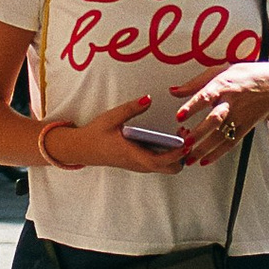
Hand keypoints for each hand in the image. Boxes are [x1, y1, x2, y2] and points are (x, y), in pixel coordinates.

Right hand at [41, 93, 179, 171]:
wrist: (82, 149)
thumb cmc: (96, 134)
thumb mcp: (111, 118)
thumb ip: (130, 108)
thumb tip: (148, 98)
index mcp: (131, 154)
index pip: (158, 161)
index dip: (175, 154)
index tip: (186, 141)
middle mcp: (138, 164)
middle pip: (169, 169)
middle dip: (182, 155)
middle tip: (185, 135)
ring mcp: (139, 165)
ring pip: (166, 167)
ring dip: (177, 154)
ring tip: (179, 134)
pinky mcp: (138, 163)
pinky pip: (159, 163)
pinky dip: (169, 154)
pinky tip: (170, 138)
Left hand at [172, 62, 268, 164]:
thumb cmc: (244, 76)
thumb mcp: (219, 71)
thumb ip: (195, 83)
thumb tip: (173, 91)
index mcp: (223, 85)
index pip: (205, 96)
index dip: (192, 106)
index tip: (179, 116)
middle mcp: (231, 102)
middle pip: (214, 119)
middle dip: (199, 133)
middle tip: (184, 143)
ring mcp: (239, 116)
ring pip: (220, 136)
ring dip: (204, 149)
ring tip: (189, 158)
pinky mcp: (245, 127)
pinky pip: (230, 143)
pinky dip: (217, 153)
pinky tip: (205, 160)